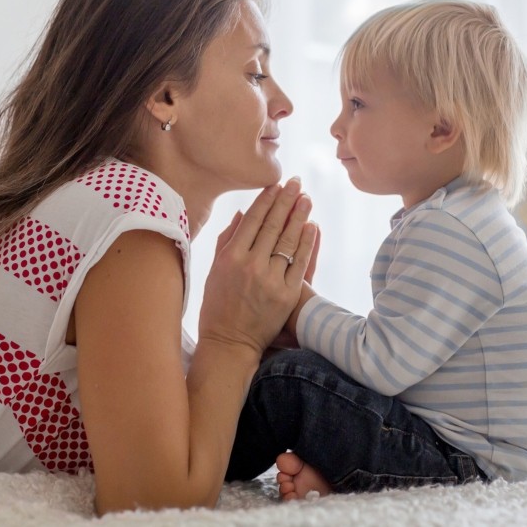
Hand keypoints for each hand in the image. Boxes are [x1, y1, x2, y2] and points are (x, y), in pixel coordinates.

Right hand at [199, 179, 317, 356]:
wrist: (230, 343)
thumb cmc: (217, 307)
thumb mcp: (214, 271)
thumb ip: (227, 241)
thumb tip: (243, 214)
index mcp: (230, 257)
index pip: (253, 220)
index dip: (266, 200)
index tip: (276, 184)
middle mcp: (251, 265)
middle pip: (273, 225)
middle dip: (286, 200)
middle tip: (296, 182)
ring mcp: (271, 279)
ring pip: (289, 240)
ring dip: (299, 216)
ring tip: (307, 199)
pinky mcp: (287, 294)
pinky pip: (300, 262)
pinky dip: (307, 243)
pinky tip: (312, 227)